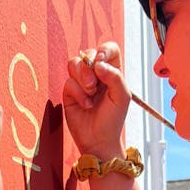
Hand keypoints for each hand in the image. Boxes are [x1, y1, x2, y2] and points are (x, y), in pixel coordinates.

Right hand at [63, 41, 130, 157]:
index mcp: (112, 71)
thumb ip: (114, 76)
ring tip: (90, 94)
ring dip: (82, 78)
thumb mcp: (122, 97)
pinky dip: (77, 93)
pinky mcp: (70, 92)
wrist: (99, 140)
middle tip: (94, 86)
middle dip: (88, 68)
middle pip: (87, 53)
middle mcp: (96, 74)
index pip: (108, 48)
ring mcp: (81, 82)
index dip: (104, 50)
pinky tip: (85, 104)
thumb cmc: (113, 119)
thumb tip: (98, 63)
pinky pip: (68, 81)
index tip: (102, 63)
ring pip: (74, 63)